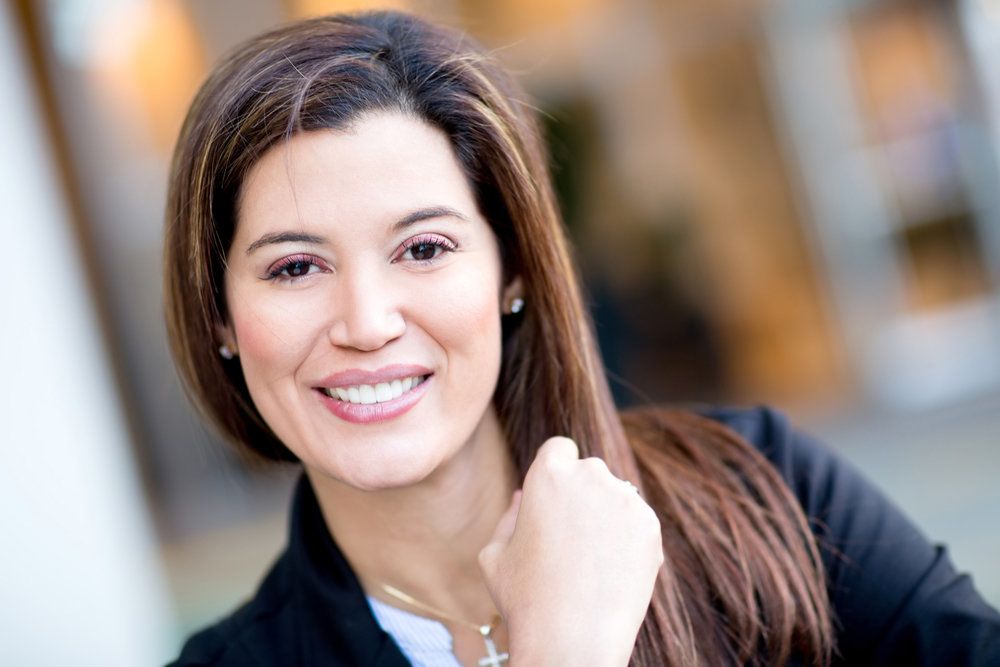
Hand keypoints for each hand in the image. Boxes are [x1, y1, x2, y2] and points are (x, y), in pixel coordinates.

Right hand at [478, 437, 663, 664]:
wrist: (573, 641)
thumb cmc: (526, 599)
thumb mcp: (495, 555)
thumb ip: (509, 517)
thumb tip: (523, 497)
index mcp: (548, 474)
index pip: (559, 448)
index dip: (555, 469)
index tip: (555, 497)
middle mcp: (590, 476)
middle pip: (589, 470)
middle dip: (581, 494)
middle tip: (571, 538)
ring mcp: (625, 499)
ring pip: (616, 495)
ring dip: (606, 515)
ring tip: (591, 560)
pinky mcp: (651, 526)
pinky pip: (637, 521)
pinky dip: (628, 539)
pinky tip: (611, 571)